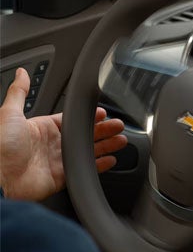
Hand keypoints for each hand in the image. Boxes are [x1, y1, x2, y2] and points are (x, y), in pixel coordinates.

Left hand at [0, 68, 126, 200]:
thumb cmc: (0, 145)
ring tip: (121, 140)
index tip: (102, 112)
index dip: (87, 116)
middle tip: (118, 125)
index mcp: (41, 128)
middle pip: (84, 135)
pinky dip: (99, 167)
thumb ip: (18, 92)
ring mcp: (57, 162)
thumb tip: (21, 73)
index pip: (70, 120)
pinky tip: (111, 160)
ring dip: (106, 146)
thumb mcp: (9, 113)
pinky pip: (84, 170)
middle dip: (103, 130)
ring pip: (88, 152)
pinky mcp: (61, 178)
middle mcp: (51, 145)